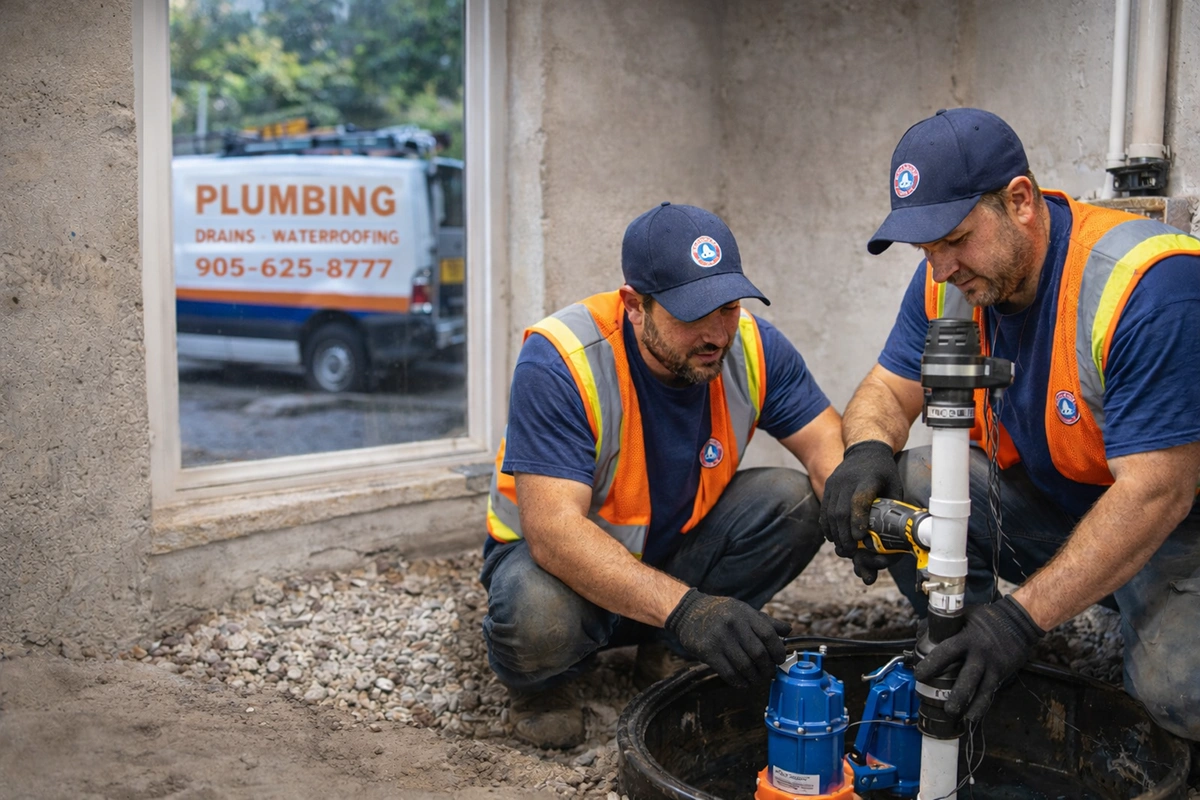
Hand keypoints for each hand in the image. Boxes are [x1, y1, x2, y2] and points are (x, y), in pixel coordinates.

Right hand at [664, 588, 790, 687]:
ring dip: (754, 677)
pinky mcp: (708, 651)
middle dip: (767, 668)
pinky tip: (743, 683)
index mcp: (744, 613)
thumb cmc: (720, 612)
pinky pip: (728, 672)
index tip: (780, 660)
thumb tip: (789, 630)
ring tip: (757, 679)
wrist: (687, 611)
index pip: (768, 634)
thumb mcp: (742, 610)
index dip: (778, 650)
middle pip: (758, 653)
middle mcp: (733, 624)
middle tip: (769, 673)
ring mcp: (719, 638)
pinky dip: (739, 682)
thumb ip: (765, 621)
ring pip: (745, 666)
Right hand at [819, 440, 903, 582]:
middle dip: (844, 534)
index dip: (858, 522)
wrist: (865, 449)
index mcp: (868, 480)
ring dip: (835, 533)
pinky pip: (825, 509)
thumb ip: (892, 506)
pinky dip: (827, 525)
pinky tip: (833, 536)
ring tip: (842, 547)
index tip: (860, 539)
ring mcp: (835, 483)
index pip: (859, 502)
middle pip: (841, 512)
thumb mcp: (894, 485)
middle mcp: (848, 481)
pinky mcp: (828, 486)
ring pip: (830, 513)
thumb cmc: (884, 471)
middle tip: (850, 551)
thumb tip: (895, 533)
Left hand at [913, 595, 1044, 724]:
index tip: (919, 676)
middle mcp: (980, 654)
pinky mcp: (1001, 673)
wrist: (1018, 621)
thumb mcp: (962, 615)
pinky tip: (972, 716)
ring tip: (956, 716)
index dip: (932, 664)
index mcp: (966, 638)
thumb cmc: (986, 618)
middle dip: (955, 694)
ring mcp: (992, 666)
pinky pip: (990, 692)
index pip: (946, 652)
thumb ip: (941, 626)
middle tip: (942, 707)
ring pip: (980, 690)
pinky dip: (981, 706)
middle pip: (966, 677)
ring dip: (968, 705)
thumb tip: (920, 635)